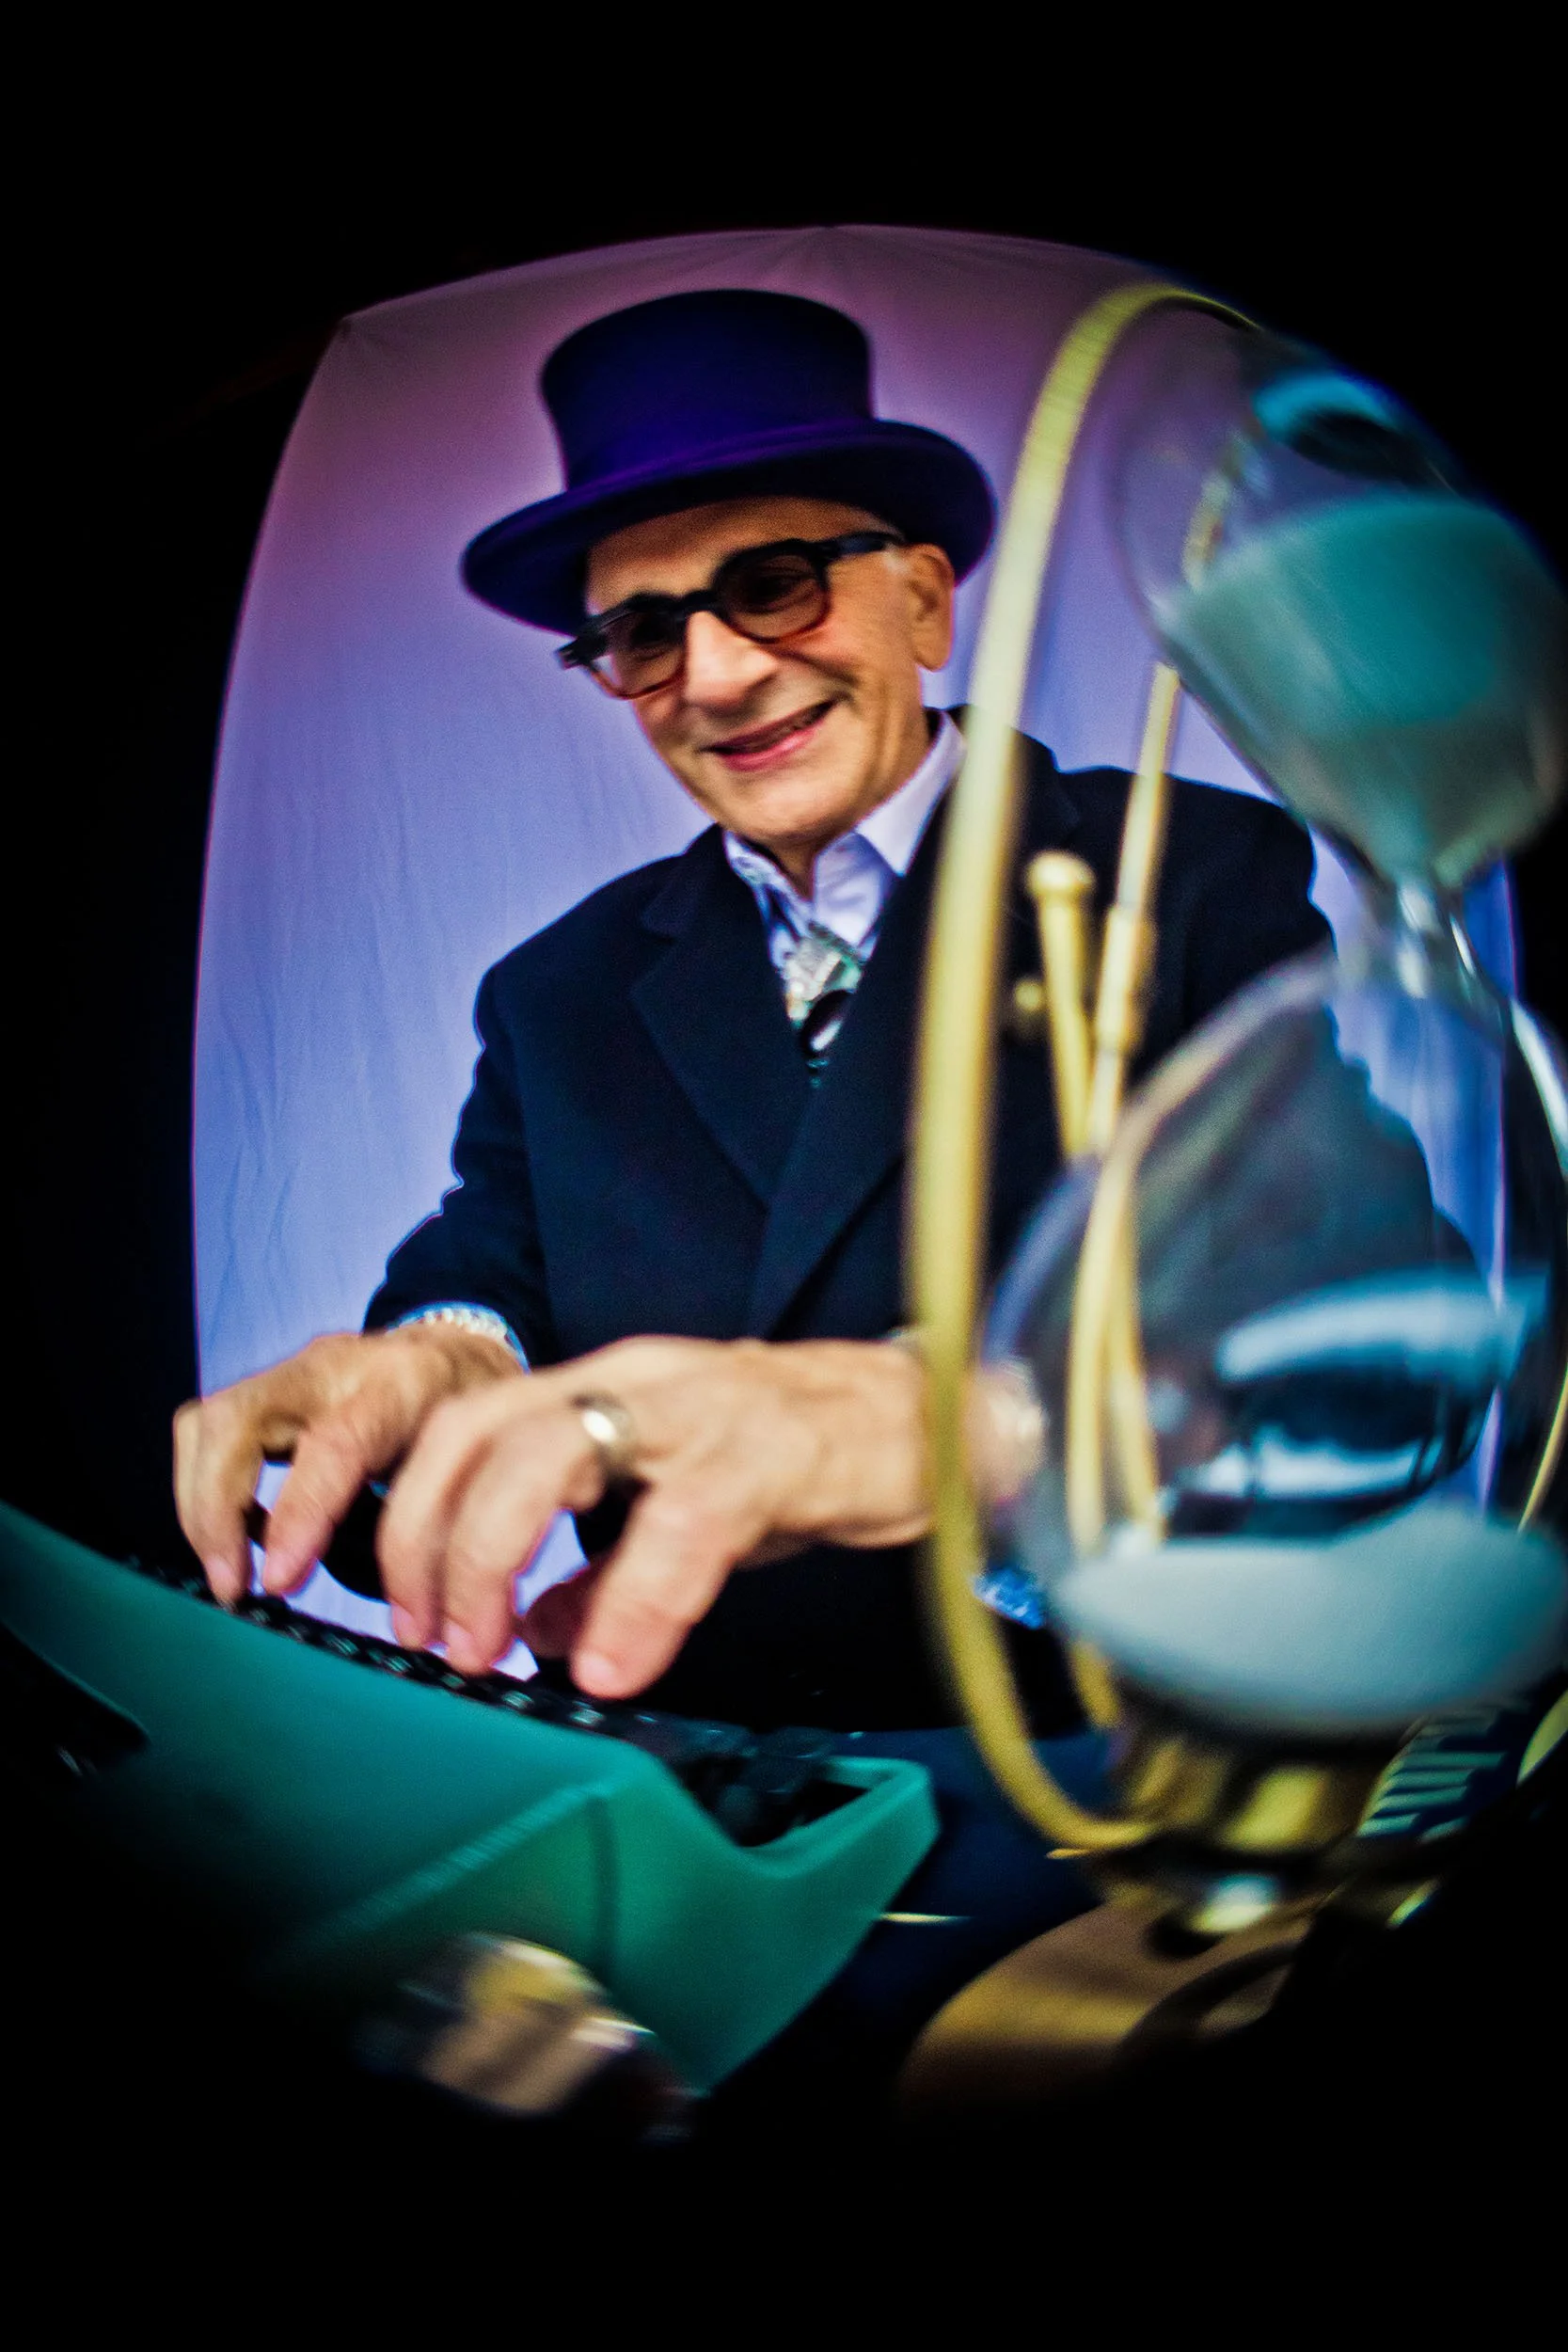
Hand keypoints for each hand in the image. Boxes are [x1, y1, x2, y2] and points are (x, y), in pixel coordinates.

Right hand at [173, 1324, 521, 1602]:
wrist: (458, 1356)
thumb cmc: (472, 1421)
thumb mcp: (478, 1463)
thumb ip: (444, 1522)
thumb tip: (411, 1609)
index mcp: (403, 1384)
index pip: (336, 1443)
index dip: (300, 1514)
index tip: (278, 1582)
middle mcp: (336, 1366)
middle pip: (237, 1419)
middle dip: (214, 1510)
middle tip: (233, 1587)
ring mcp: (292, 1371)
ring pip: (209, 1422)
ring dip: (201, 1505)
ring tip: (231, 1570)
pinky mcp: (265, 1387)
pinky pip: (208, 1432)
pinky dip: (205, 1488)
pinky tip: (241, 1535)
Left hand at [376, 1337, 934, 1689]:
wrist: (936, 1421)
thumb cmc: (808, 1456)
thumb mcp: (684, 1506)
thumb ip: (605, 1569)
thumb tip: (533, 1632)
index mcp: (604, 1390)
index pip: (466, 1428)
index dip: (415, 1520)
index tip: (414, 1616)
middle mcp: (635, 1381)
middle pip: (480, 1430)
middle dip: (431, 1540)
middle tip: (436, 1638)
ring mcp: (697, 1408)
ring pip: (551, 1452)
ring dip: (494, 1554)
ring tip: (490, 1649)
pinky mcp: (769, 1451)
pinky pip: (680, 1524)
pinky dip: (633, 1603)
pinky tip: (615, 1665)